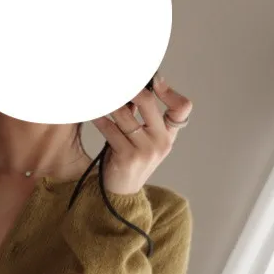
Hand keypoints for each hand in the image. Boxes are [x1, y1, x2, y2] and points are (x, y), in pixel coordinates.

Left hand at [91, 75, 192, 196]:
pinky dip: (99, 118)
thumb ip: (141, 115)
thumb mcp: (142, 139)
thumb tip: (129, 86)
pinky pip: (110, 129)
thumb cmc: (129, 160)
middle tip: (113, 81)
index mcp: (168, 135)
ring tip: (98, 93)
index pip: (182, 108)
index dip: (169, 91)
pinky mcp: (127, 157)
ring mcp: (145, 150)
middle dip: (128, 88)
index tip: (154, 80)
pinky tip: (92, 112)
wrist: (121, 193)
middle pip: (148, 102)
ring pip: (124, 114)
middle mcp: (161, 142)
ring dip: (108, 102)